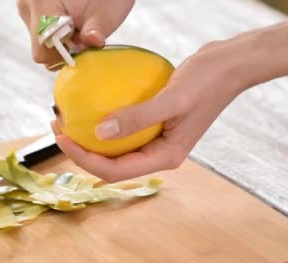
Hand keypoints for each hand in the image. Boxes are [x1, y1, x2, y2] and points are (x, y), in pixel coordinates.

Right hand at [17, 0, 134, 67]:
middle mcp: (27, 4)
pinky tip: (70, 19)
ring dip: (60, 40)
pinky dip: (56, 30)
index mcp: (42, 4)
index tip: (81, 47)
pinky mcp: (30, 5)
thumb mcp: (105, 12)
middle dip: (62, 48)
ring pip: (39, 38)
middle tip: (82, 33)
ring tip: (78, 23)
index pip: (42, 51)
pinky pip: (40, 28)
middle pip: (39, 46)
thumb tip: (92, 44)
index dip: (63, 56)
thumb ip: (95, 33)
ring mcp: (26, 4)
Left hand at [51, 39, 251, 181]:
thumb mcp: (172, 99)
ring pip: (117, 149)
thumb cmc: (207, 81)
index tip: (63, 137)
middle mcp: (159, 153)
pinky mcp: (156, 124)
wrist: (229, 66)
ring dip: (91, 138)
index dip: (85, 159)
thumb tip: (100, 132)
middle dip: (82, 151)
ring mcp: (158, 140)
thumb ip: (137, 117)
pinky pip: (125, 129)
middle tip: (59, 128)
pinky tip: (92, 108)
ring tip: (68, 120)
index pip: (116, 170)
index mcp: (165, 157)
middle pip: (112, 164)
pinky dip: (106, 123)